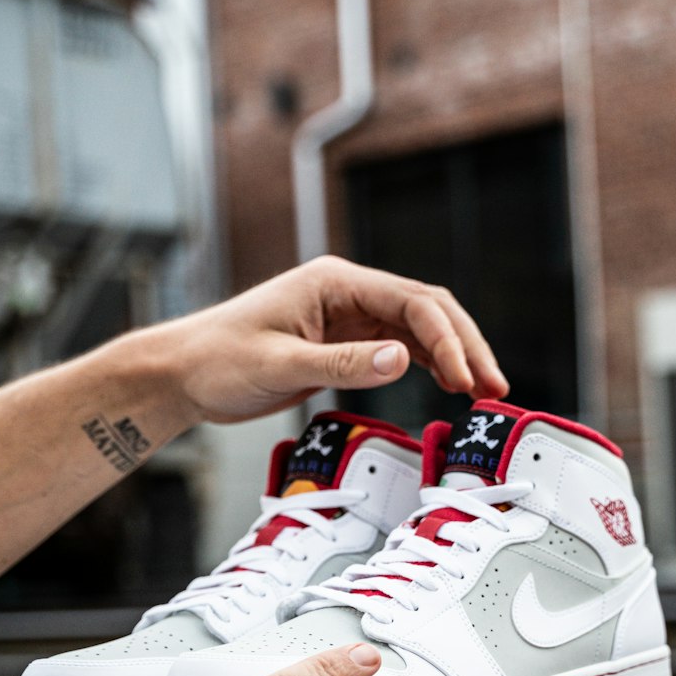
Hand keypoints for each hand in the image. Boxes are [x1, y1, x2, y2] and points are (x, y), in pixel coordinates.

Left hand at [160, 254, 508, 422]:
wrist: (182, 373)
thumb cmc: (218, 361)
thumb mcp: (279, 365)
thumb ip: (342, 364)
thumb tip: (403, 359)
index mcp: (335, 283)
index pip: (413, 302)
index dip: (449, 339)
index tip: (467, 378)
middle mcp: (347, 292)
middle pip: (427, 310)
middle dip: (464, 345)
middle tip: (493, 387)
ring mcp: (347, 316)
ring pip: (417, 329)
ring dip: (451, 356)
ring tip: (480, 393)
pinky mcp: (342, 342)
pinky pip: (397, 348)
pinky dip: (426, 365)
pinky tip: (446, 386)